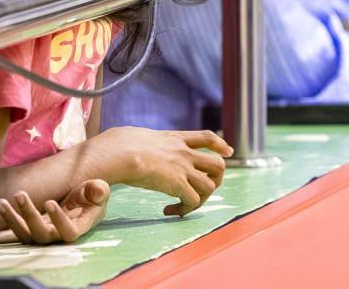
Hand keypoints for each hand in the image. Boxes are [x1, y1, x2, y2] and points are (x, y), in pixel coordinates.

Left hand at [0, 180, 108, 244]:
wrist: (82, 199)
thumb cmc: (91, 195)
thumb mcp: (99, 190)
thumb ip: (99, 191)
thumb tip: (99, 190)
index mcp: (78, 227)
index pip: (68, 232)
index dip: (58, 221)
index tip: (49, 202)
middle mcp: (58, 234)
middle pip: (42, 235)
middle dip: (29, 216)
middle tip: (20, 195)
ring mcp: (44, 232)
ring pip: (26, 236)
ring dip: (12, 220)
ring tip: (2, 203)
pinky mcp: (33, 227)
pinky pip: (18, 230)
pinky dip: (8, 220)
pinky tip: (0, 205)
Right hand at [87, 127, 230, 215]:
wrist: (123, 152)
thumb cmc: (120, 144)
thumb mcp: (138, 136)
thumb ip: (143, 141)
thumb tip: (126, 142)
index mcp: (176, 138)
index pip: (207, 137)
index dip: (220, 145)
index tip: (227, 151)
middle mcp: (185, 153)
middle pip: (218, 164)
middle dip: (216, 178)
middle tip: (202, 189)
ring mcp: (184, 169)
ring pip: (210, 186)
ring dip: (200, 199)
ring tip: (183, 205)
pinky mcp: (179, 185)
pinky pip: (194, 201)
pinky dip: (185, 210)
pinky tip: (170, 211)